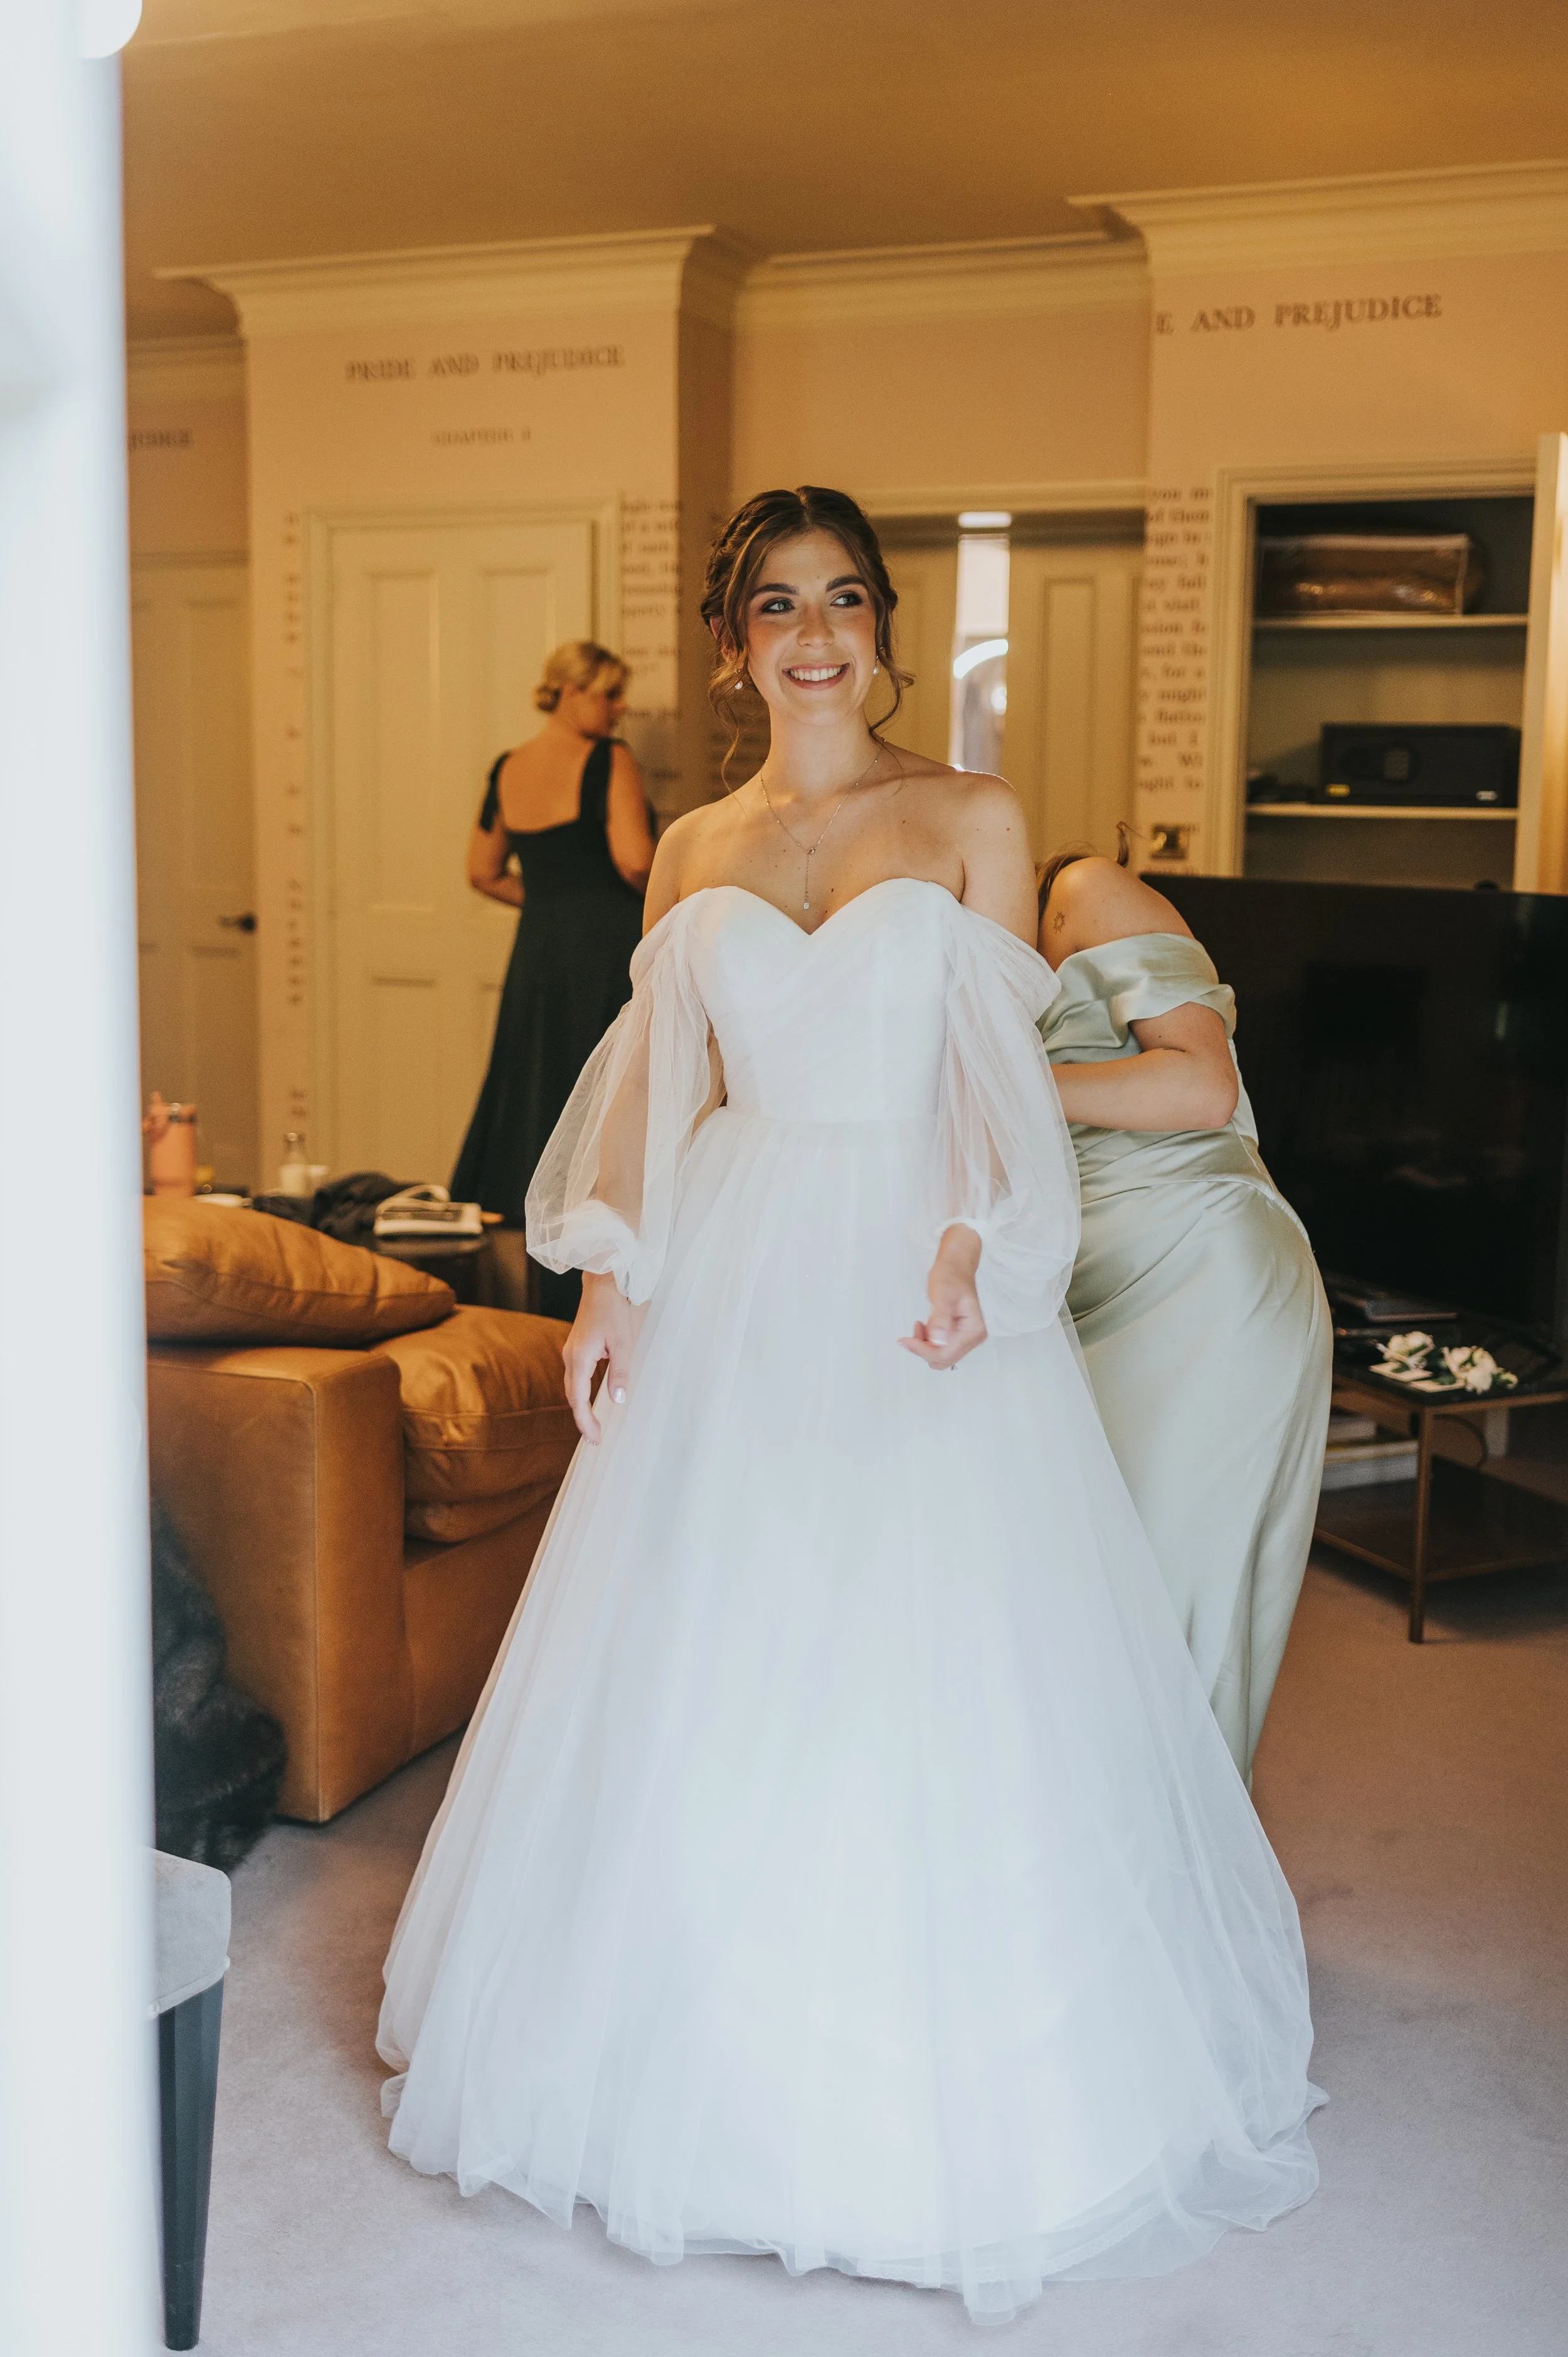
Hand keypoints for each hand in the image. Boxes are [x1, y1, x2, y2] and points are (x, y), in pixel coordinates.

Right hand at [563, 1271, 633, 1441]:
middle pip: (571, 1396)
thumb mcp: (622, 1343)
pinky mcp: (576, 1349)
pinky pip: (575, 1378)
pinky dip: (581, 1394)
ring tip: (593, 1427)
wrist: (602, 1285)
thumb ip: (619, 1373)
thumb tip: (618, 1401)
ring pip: (572, 1388)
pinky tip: (590, 1402)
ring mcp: (571, 1353)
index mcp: (579, 1358)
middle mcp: (570, 1357)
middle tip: (596, 1440)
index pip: (578, 1399)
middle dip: (582, 1420)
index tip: (594, 1439)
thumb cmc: (613, 1311)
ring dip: (581, 1408)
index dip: (585, 1421)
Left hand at [900, 1225, 986, 1371]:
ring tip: (918, 1326)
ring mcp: (965, 1337)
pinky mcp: (957, 1335)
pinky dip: (928, 1341)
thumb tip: (937, 1341)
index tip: (906, 1340)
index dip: (923, 1350)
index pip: (946, 1354)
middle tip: (909, 1335)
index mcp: (973, 1330)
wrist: (955, 1266)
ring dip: (925, 1345)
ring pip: (940, 1356)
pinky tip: (923, 1326)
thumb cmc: (951, 1276)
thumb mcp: (943, 1296)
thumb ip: (940, 1319)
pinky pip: (940, 1347)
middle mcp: (973, 1337)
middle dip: (924, 1349)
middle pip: (944, 1359)